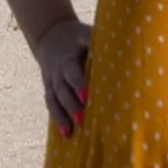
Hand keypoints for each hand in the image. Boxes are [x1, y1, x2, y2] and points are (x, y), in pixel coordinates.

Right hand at [35, 15, 91, 136]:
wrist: (49, 33)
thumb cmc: (75, 36)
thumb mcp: (84, 33)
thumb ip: (95, 41)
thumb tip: (118, 45)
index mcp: (67, 56)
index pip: (71, 71)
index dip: (78, 84)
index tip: (86, 97)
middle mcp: (57, 70)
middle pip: (62, 89)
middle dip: (71, 104)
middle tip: (82, 119)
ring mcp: (51, 80)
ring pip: (55, 99)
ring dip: (63, 115)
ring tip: (71, 131)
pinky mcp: (49, 88)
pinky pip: (51, 104)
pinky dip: (57, 118)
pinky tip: (66, 133)